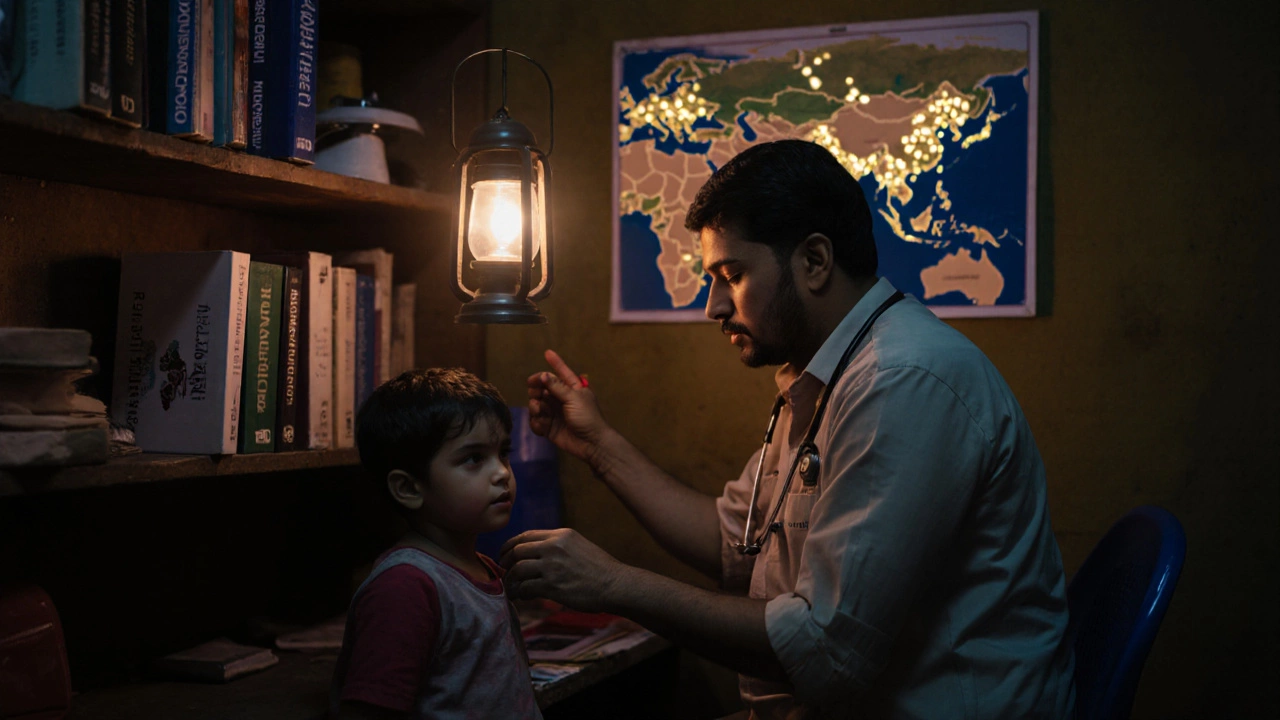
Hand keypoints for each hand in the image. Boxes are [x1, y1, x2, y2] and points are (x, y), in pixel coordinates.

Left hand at [499, 528, 626, 613]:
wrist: (615, 585)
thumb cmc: (599, 569)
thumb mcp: (579, 545)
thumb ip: (558, 545)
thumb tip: (536, 553)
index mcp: (561, 535)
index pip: (526, 536)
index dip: (510, 545)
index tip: (504, 554)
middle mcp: (554, 547)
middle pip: (517, 551)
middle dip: (506, 562)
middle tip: (504, 572)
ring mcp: (552, 566)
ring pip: (518, 569)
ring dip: (511, 580)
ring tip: (512, 587)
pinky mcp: (552, 586)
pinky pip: (526, 587)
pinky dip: (520, 593)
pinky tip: (522, 596)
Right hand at [527, 349, 609, 463]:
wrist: (591, 443)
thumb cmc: (587, 417)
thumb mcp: (573, 398)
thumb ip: (557, 386)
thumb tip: (543, 375)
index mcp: (572, 389)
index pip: (562, 373)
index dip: (555, 363)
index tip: (547, 352)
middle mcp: (562, 399)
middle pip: (543, 388)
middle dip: (536, 389)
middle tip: (535, 392)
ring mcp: (554, 413)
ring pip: (537, 405)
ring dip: (535, 406)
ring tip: (538, 409)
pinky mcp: (549, 428)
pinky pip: (537, 421)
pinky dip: (536, 422)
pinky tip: (542, 425)